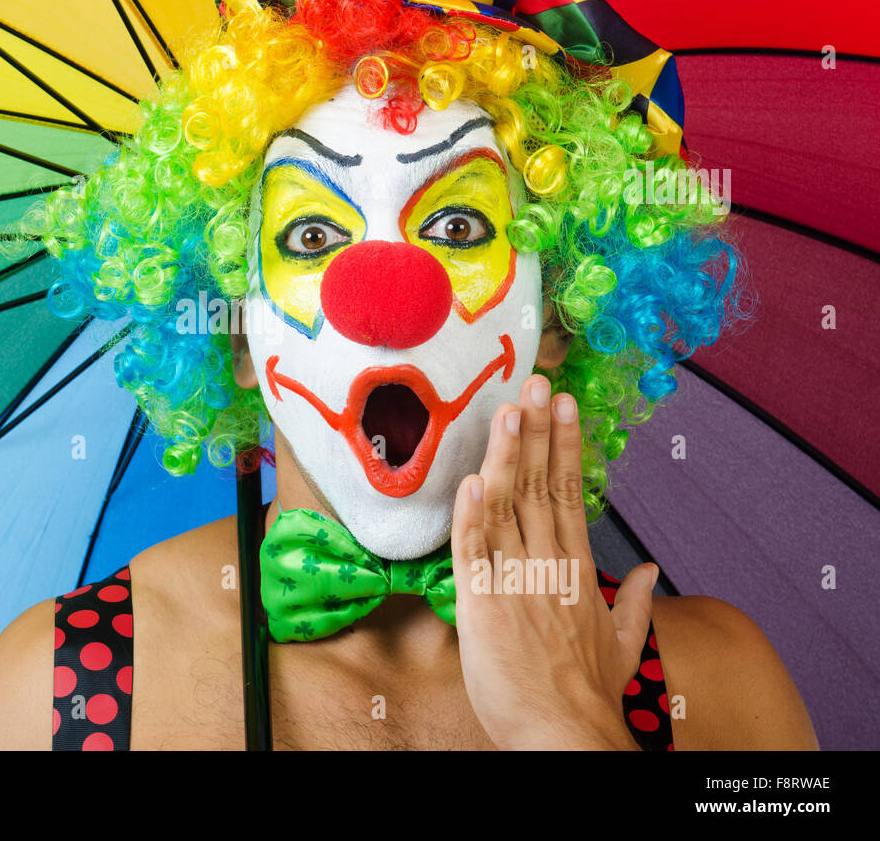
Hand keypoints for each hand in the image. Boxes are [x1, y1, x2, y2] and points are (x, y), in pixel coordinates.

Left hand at [449, 374, 657, 749]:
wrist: (565, 734)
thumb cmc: (587, 694)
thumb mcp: (621, 644)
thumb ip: (633, 602)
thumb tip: (647, 571)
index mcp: (577, 570)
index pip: (571, 494)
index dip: (564, 447)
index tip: (562, 407)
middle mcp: (548, 565)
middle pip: (541, 487)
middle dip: (537, 432)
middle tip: (534, 383)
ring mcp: (515, 581)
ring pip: (507, 506)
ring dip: (506, 456)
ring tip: (507, 410)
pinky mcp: (482, 604)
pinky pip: (473, 551)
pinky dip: (470, 515)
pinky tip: (471, 479)